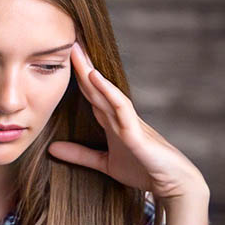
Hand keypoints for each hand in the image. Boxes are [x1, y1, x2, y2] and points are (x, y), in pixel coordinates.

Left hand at [47, 43, 208, 205]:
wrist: (173, 183)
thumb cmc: (143, 169)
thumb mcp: (104, 163)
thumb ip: (80, 155)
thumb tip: (51, 149)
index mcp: (111, 121)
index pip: (90, 94)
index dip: (75, 77)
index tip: (59, 57)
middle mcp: (118, 116)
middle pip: (94, 86)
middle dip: (79, 64)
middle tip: (64, 40)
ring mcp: (128, 121)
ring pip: (105, 90)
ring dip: (89, 71)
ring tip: (75, 50)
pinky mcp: (136, 132)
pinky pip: (120, 107)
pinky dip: (107, 91)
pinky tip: (94, 77)